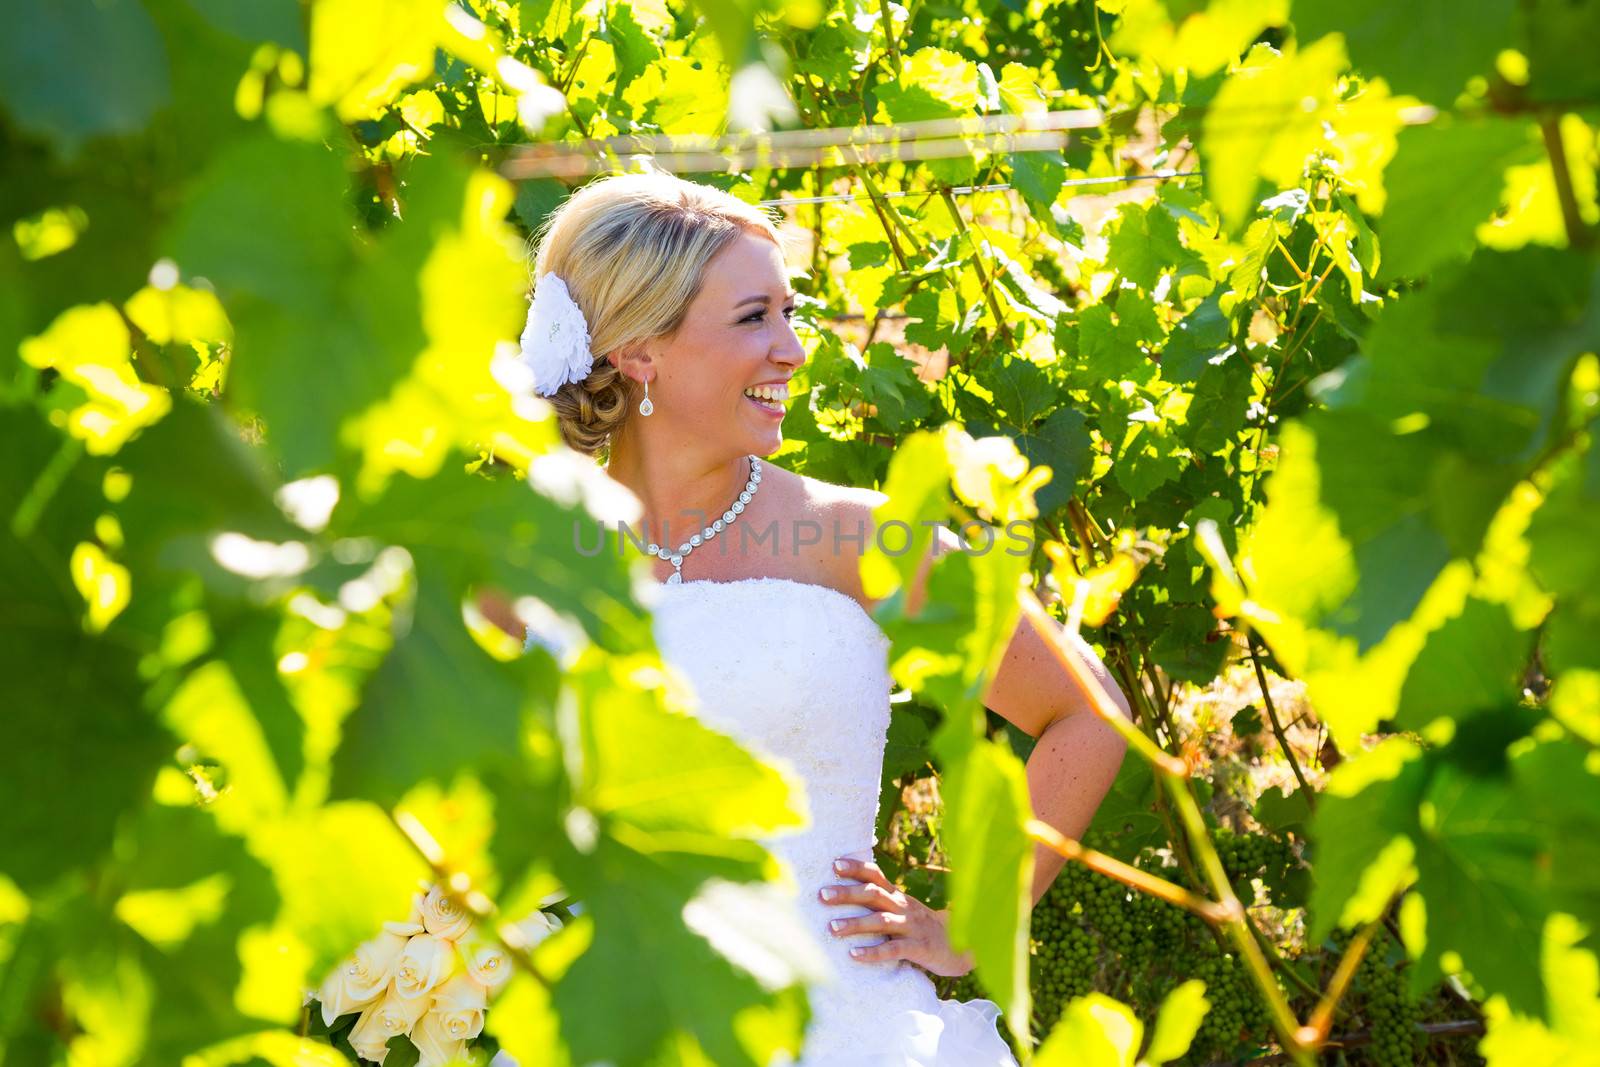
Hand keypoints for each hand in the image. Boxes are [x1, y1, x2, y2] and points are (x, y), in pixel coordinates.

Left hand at [819, 856, 975, 977]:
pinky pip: (894, 949)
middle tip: (822, 895)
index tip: (834, 864)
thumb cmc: (922, 929)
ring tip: (832, 928)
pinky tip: (854, 955)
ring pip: (881, 921)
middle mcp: (904, 907)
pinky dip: (873, 952)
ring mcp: (912, 927)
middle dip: (847, 893)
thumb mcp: (904, 911)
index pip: (876, 875)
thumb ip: (882, 904)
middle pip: (874, 894)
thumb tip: (845, 896)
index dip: (856, 867)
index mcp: (899, 896)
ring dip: (855, 923)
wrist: (962, 947)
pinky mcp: (919, 948)